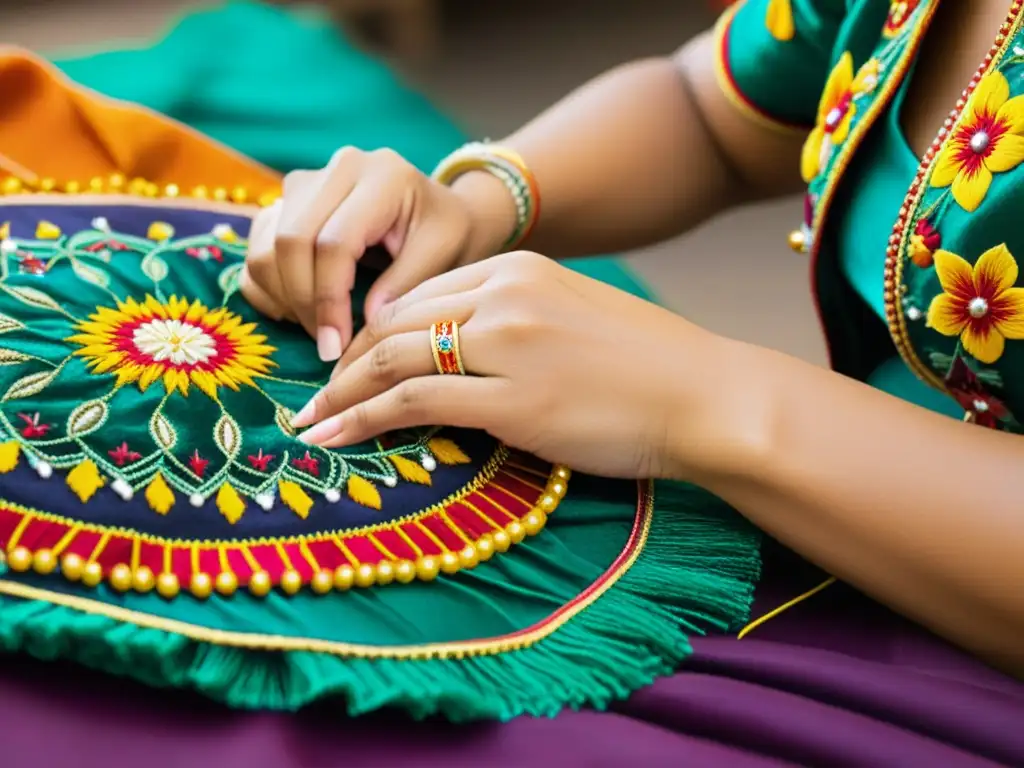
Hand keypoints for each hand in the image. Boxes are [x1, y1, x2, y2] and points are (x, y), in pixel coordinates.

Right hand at [240, 147, 517, 361]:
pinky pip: (254, 250)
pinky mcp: (284, 204)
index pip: (334, 242)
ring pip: (264, 247)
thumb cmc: (446, 233)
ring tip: (319, 328)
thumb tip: (364, 325)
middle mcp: (334, 169)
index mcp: (380, 175)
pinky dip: (268, 289)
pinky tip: (300, 311)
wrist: (436, 211)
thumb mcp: (444, 254)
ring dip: (284, 298)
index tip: (336, 347)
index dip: (329, 301)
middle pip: (290, 242)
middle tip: (327, 346)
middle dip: (304, 304)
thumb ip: (406, 286)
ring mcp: (304, 184)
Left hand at [290, 251, 727, 480]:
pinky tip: (332, 436)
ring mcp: (507, 346)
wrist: (706, 396)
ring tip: (308, 423)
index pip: (419, 296)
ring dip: (339, 394)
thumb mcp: (571, 318)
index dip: (370, 333)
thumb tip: (457, 354)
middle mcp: (505, 295)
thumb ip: (511, 322)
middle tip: (312, 398)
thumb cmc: (646, 367)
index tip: (345, 366)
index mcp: (518, 268)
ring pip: (392, 359)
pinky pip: (413, 403)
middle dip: (342, 363)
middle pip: (393, 323)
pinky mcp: (513, 401)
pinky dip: (361, 420)